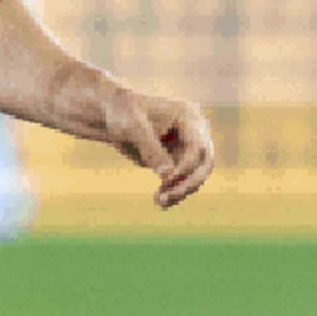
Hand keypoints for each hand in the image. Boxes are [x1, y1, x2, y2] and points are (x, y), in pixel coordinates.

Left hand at [102, 84, 219, 208]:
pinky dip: (173, 192)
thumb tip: (168, 176)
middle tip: (170, 195)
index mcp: (188, 116)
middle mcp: (194, 132)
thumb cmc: (122, 114)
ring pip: (195, 176)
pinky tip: (159, 201)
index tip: (167, 179)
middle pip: (204, 163)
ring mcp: (186, 147)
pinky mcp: (176, 160)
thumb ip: (150, 149)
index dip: (186, 165)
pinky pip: (182, 181)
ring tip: (160, 202)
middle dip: (189, 182)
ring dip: (181, 191)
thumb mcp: (132, 128)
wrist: (112, 115)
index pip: (198, 146)